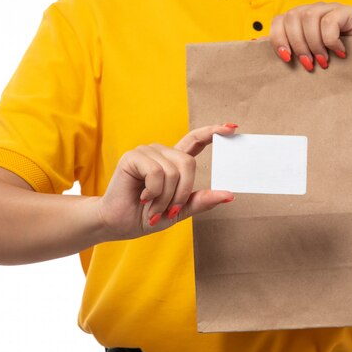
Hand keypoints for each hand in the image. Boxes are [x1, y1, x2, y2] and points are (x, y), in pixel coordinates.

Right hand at [95, 124, 237, 240]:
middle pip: (188, 163)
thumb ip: (201, 201)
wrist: (118, 224)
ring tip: (152, 206)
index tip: (232, 127)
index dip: (213, 132)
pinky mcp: (133, 157)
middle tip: (170, 210)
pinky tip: (142, 196)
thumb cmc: (145, 216)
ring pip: (173, 171)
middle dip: (182, 192)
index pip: (195, 140)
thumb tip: (229, 195)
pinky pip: (156, 172)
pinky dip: (153, 191)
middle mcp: (160, 153)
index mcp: (173, 162)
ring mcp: (146, 152)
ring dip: (165, 197)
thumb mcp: (180, 212)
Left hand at [268, 2, 351, 70]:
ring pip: (310, 18)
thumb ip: (282, 49)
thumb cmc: (328, 65)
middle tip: (307, 65)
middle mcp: (311, 10)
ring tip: (322, 62)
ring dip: (313, 44)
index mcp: (296, 20)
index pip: (278, 21)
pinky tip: (338, 52)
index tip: (286, 59)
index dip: (278, 39)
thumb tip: (252, 43)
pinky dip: (330, 40)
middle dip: (297, 45)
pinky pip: (330, 21)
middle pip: (293, 18)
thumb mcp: (302, 58)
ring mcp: (329, 8)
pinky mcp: (347, 11)